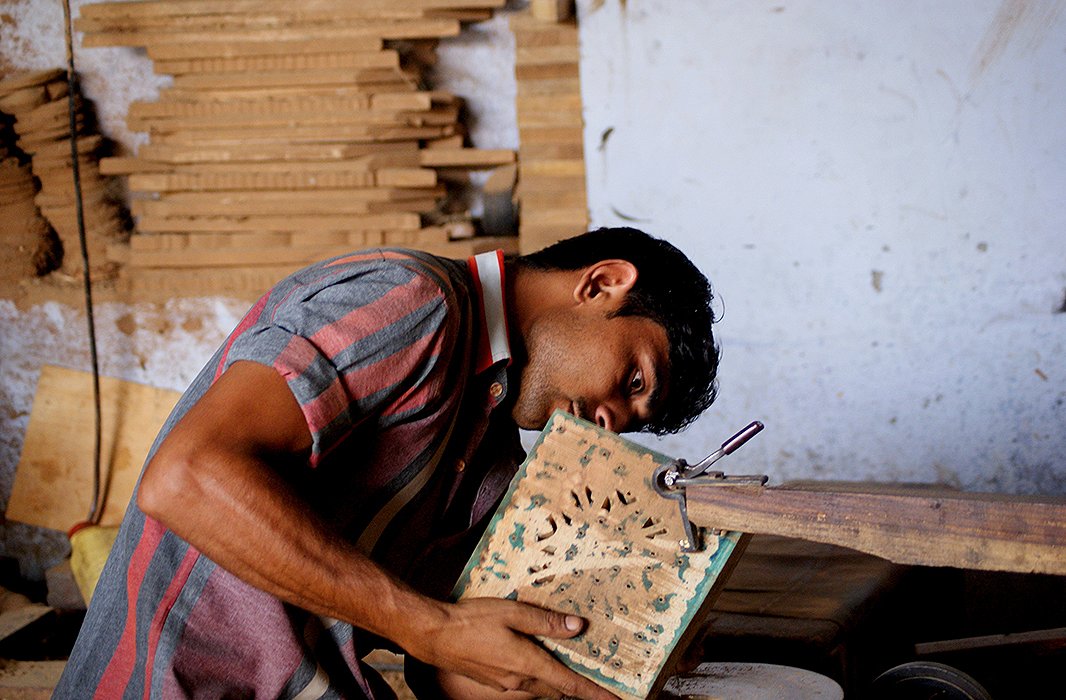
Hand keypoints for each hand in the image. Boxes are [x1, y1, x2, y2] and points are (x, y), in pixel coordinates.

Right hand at [403, 597, 618, 699]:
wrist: (433, 635)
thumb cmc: (470, 621)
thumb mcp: (512, 613)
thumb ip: (544, 621)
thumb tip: (576, 627)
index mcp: (527, 665)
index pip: (568, 684)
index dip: (594, 693)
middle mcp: (518, 681)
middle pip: (556, 689)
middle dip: (577, 690)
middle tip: (599, 688)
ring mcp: (503, 683)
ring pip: (539, 687)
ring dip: (557, 684)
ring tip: (571, 673)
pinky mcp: (492, 680)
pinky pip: (524, 684)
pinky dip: (538, 678)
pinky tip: (536, 664)